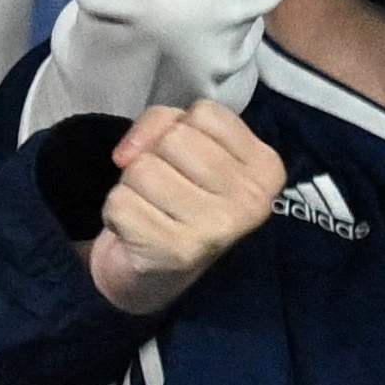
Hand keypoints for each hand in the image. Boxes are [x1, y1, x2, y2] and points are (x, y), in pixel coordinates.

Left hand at [83, 98, 288, 317]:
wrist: (158, 272)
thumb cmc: (177, 194)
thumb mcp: (185, 144)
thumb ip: (163, 122)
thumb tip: (127, 155)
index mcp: (266, 169)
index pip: (205, 113)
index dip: (179, 127)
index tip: (185, 160)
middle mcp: (251, 202)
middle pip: (174, 139)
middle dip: (155, 157)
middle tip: (165, 189)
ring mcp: (217, 230)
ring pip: (143, 168)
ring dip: (133, 186)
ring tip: (152, 209)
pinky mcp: (176, 253)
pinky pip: (120, 202)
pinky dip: (118, 213)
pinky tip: (139, 230)